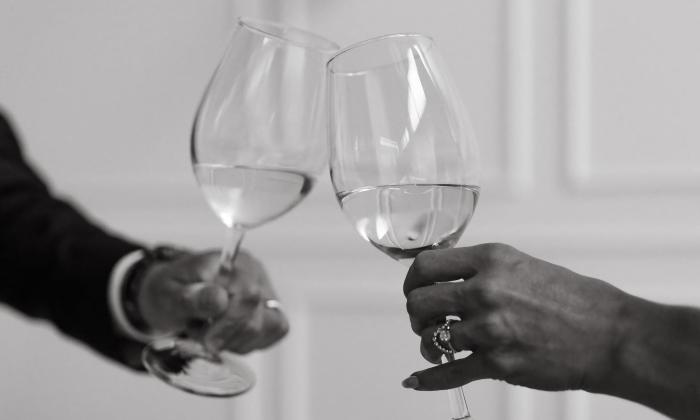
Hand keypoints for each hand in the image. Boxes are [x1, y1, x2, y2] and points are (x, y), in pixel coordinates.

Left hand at [137, 249, 288, 353]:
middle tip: (202, 337)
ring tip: (213, 334)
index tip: (205, 339)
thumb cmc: (169, 291)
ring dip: (238, 340)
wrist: (170, 296)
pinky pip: (274, 333)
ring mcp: (266, 292)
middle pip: (260, 314)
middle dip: (229, 335)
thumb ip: (192, 297)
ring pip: (272, 326)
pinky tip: (228, 338)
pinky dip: (250, 343)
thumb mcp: (168, 294)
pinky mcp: (270, 311)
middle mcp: (256, 274)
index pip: (248, 295)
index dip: (229, 322)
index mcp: (233, 263)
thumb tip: (220, 299)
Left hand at [402, 243, 633, 391]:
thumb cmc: (573, 299)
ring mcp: (491, 328)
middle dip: (416, 314)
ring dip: (428, 344)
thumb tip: (442, 277)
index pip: (426, 265)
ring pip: (429, 337)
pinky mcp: (498, 364)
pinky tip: (415, 380)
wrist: (611, 335)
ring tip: (438, 345)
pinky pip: (448, 372)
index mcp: (491, 260)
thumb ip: (480, 269)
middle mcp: (486, 290)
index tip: (415, 289)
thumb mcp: (521, 264)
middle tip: (426, 320)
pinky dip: (427, 379)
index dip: (412, 280)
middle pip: (418, 302)